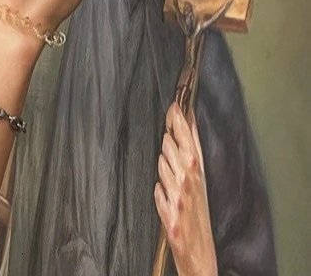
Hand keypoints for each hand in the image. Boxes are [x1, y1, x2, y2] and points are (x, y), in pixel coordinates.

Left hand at [154, 103, 217, 275]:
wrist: (200, 253)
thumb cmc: (196, 215)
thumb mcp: (197, 184)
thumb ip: (189, 156)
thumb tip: (181, 126)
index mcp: (200, 172)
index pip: (192, 137)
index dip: (181, 118)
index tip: (175, 103)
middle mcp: (192, 182)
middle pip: (173, 143)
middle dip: (168, 138)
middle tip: (169, 140)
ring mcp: (181, 198)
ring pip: (160, 163)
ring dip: (161, 169)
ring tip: (172, 183)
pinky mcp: (171, 215)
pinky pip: (156, 191)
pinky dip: (158, 194)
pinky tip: (166, 201)